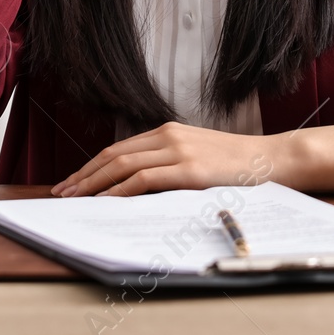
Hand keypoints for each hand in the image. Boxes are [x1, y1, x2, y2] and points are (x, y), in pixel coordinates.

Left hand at [51, 122, 281, 196]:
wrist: (272, 159)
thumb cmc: (236, 164)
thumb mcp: (197, 155)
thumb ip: (169, 162)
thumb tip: (135, 186)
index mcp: (168, 131)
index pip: (119, 148)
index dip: (91, 165)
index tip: (73, 181)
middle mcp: (168, 136)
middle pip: (113, 155)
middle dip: (83, 175)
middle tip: (61, 192)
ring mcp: (178, 152)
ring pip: (123, 166)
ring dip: (94, 184)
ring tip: (74, 199)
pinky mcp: (189, 170)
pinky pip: (144, 180)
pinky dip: (120, 191)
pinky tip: (106, 202)